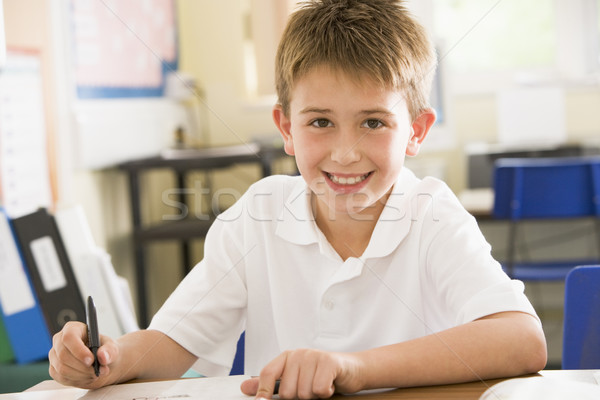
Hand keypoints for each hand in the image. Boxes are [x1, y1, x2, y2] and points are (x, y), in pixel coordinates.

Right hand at [48, 321, 118, 388]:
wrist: (100, 361)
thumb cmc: (103, 349)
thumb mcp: (111, 347)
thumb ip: (109, 350)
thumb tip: (103, 357)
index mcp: (72, 329)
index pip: (69, 337)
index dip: (79, 350)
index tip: (91, 360)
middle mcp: (59, 341)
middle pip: (63, 355)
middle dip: (82, 367)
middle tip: (97, 371)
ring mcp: (54, 356)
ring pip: (62, 369)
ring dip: (81, 375)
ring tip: (95, 374)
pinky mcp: (54, 369)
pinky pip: (62, 378)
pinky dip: (77, 380)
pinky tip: (87, 377)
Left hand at [240, 348, 364, 398]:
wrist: (352, 369)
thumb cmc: (321, 375)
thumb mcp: (294, 377)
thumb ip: (270, 383)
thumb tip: (245, 388)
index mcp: (286, 357)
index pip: (267, 373)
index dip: (262, 391)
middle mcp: (298, 354)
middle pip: (286, 391)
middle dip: (299, 397)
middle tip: (309, 389)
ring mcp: (313, 356)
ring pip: (303, 393)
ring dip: (314, 396)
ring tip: (320, 386)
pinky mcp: (329, 362)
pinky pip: (319, 389)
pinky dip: (326, 393)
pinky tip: (330, 385)